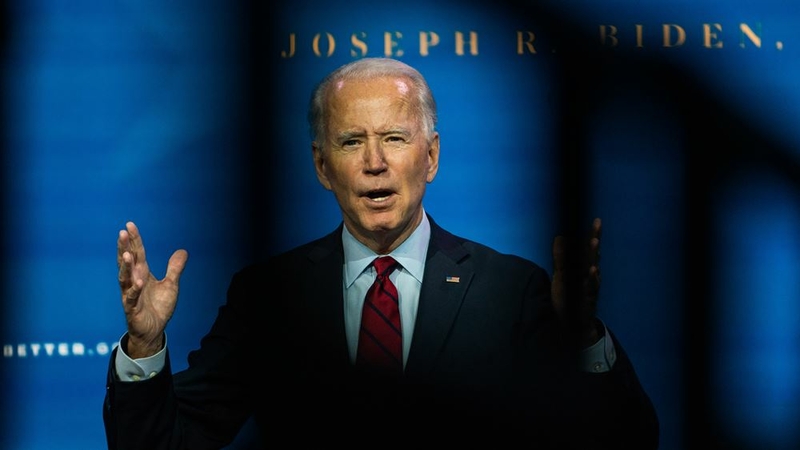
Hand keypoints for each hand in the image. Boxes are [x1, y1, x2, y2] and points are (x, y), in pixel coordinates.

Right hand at [117, 221, 187, 358]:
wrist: (154, 330)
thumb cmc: (158, 307)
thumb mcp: (171, 285)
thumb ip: (175, 268)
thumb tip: (183, 250)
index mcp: (142, 274)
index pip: (138, 253)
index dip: (134, 240)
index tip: (129, 225)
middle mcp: (134, 282)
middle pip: (128, 262)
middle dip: (125, 247)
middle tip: (122, 233)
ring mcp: (130, 295)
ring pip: (125, 278)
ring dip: (125, 267)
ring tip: (127, 254)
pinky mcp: (131, 309)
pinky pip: (131, 299)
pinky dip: (134, 291)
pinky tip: (138, 282)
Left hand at [551, 217, 601, 347]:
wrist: (573, 326)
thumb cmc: (568, 298)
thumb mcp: (561, 277)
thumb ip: (560, 258)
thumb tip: (560, 237)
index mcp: (582, 268)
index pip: (586, 249)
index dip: (591, 234)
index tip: (596, 220)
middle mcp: (588, 275)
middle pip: (592, 254)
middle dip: (595, 238)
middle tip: (597, 224)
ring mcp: (590, 286)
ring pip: (593, 267)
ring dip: (594, 255)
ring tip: (594, 241)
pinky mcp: (588, 298)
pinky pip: (591, 287)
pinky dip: (592, 278)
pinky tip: (593, 270)